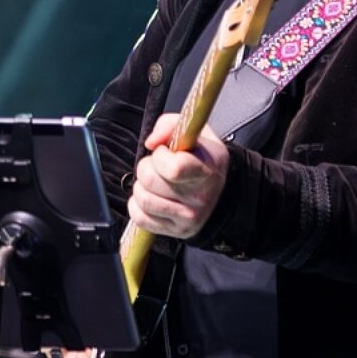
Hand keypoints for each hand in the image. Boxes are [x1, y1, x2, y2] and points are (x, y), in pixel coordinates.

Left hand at [127, 111, 229, 239]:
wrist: (219, 190)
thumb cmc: (202, 157)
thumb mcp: (195, 133)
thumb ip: (169, 125)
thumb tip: (151, 142)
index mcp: (208, 170)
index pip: (174, 169)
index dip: (160, 156)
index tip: (164, 151)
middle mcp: (200, 198)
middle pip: (150, 182)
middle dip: (146, 167)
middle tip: (156, 165)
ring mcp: (188, 218)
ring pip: (143, 200)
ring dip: (141, 186)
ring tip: (153, 181)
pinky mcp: (176, 231)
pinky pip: (140, 218)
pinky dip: (138, 206)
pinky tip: (151, 196)